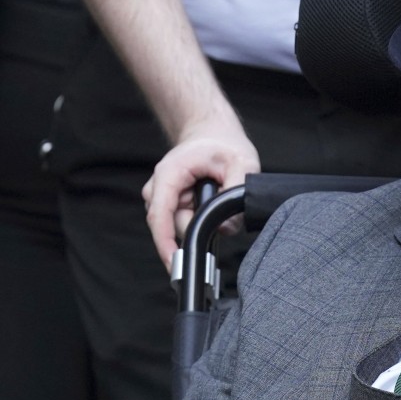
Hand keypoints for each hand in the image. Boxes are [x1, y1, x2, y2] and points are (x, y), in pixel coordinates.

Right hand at [142, 116, 260, 269]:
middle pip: (175, 226)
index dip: (165, 243)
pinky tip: (215, 203)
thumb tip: (226, 228)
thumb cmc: (224, 144)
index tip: (175, 265)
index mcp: (169, 175)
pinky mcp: (174, 206)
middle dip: (202, 227)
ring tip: (222, 195)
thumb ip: (234, 193)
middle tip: (228, 213)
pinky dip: (205, 219)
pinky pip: (189, 223)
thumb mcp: (241, 162)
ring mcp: (165, 199)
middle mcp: (159, 189)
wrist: (213, 134)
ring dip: (206, 221)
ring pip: (185, 227)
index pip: (160, 216)